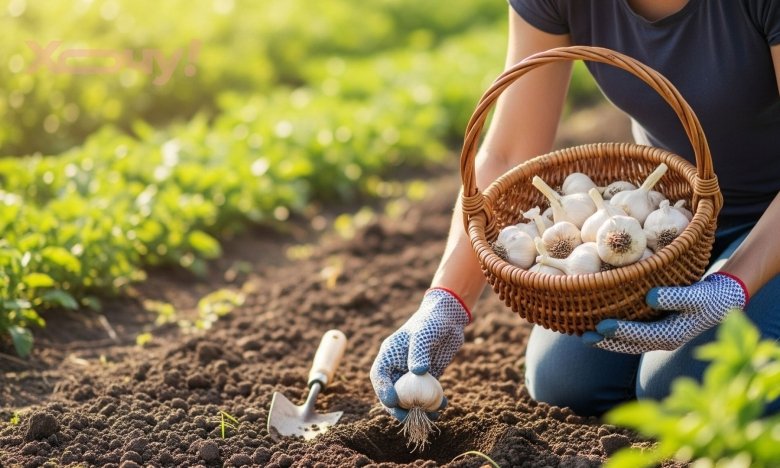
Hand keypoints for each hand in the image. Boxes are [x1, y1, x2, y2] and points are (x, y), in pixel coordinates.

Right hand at [369, 287, 470, 420]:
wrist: (449, 318)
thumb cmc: (432, 321)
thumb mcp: (424, 334)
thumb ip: (419, 351)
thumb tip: (418, 372)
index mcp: (389, 355)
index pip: (379, 376)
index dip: (383, 390)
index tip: (392, 401)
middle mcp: (398, 366)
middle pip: (392, 392)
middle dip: (399, 407)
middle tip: (409, 417)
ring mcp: (412, 374)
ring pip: (410, 397)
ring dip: (418, 409)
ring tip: (430, 416)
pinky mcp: (428, 378)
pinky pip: (427, 395)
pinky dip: (433, 403)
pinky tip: (443, 406)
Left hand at [582, 272, 747, 353]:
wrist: (722, 299)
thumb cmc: (710, 297)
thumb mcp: (697, 296)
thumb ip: (676, 297)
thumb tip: (650, 297)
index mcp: (672, 336)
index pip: (641, 336)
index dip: (621, 332)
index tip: (601, 326)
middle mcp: (662, 341)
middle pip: (629, 345)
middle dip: (607, 342)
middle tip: (584, 336)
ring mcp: (657, 337)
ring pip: (628, 343)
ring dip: (606, 341)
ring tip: (583, 336)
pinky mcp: (654, 329)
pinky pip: (631, 336)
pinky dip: (614, 334)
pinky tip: (597, 327)